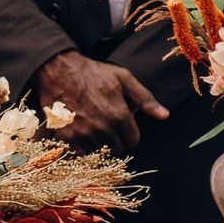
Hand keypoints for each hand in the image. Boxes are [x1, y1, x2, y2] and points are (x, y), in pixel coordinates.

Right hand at [33, 51, 167, 152]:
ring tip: (93, 122)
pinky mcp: (67, 137)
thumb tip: (164, 116)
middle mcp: (103, 129)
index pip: (133, 141)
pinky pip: (81, 152)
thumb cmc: (93, 72)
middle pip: (117, 148)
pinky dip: (83, 145)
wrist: (59, 70)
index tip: (122, 123)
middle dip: (115, 137)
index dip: (129, 132)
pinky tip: (81, 128)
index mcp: (119, 116)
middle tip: (106, 121)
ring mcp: (84, 134)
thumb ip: (145, 99)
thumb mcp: (123, 78)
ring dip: (99, 141)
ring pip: (100, 151)